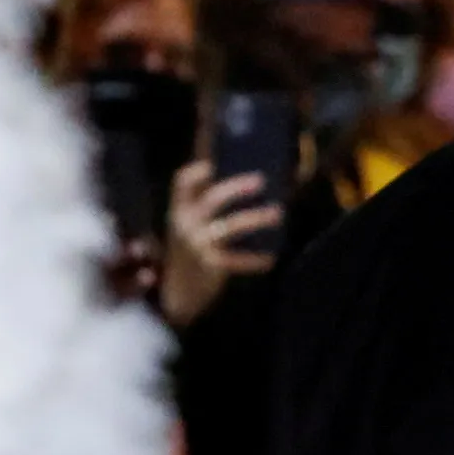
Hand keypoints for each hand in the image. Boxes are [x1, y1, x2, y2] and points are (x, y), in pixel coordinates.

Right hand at [160, 163, 283, 326]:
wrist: (177, 292)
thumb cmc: (191, 251)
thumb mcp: (189, 226)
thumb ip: (204, 208)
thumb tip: (243, 184)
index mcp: (180, 210)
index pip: (182, 183)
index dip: (198, 171)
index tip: (216, 162)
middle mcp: (186, 224)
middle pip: (212, 199)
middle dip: (237, 187)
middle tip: (261, 181)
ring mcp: (197, 245)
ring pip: (229, 226)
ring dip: (255, 218)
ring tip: (277, 213)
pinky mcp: (209, 265)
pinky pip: (236, 260)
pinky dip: (254, 259)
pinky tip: (270, 258)